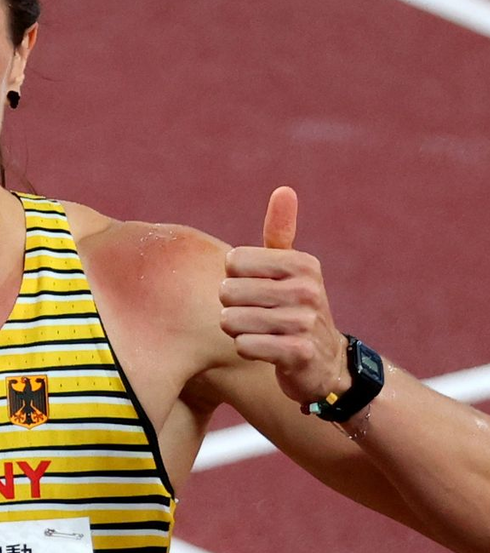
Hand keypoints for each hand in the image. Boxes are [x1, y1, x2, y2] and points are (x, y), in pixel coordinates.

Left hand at [220, 186, 348, 406]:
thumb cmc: (295, 308)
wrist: (325, 363)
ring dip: (238, 331)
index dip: (234, 279)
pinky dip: (247, 350)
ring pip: (231, 321)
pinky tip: (266, 351)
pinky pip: (244, 346)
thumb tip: (283, 189)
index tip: (257, 290)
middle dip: (233, 308)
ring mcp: (305, 322)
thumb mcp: (292, 269)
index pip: (233, 261)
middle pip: (227, 292)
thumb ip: (281, 232)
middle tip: (258, 316)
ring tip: (262, 332)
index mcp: (302, 263)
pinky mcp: (298, 353)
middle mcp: (307, 289)